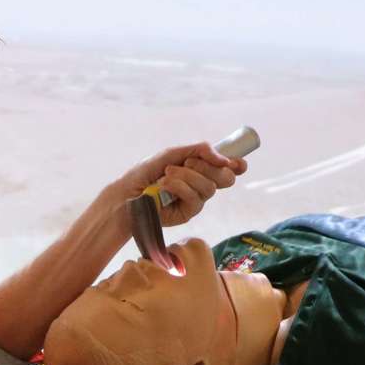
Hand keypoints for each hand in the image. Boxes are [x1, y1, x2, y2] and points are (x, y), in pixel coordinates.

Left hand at [107, 140, 246, 232]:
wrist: (126, 193)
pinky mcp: (187, 214)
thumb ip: (198, 151)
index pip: (225, 168)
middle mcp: (200, 185)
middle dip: (209, 167)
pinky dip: (180, 186)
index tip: (238, 162)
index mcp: (199, 169)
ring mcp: (195, 201)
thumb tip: (223, 158)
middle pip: (226, 178)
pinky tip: (165, 184)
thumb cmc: (145, 173)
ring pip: (209, 187)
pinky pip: (195, 199)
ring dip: (188, 176)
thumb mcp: (171, 154)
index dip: (236, 165)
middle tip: (188, 162)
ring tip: (167, 174)